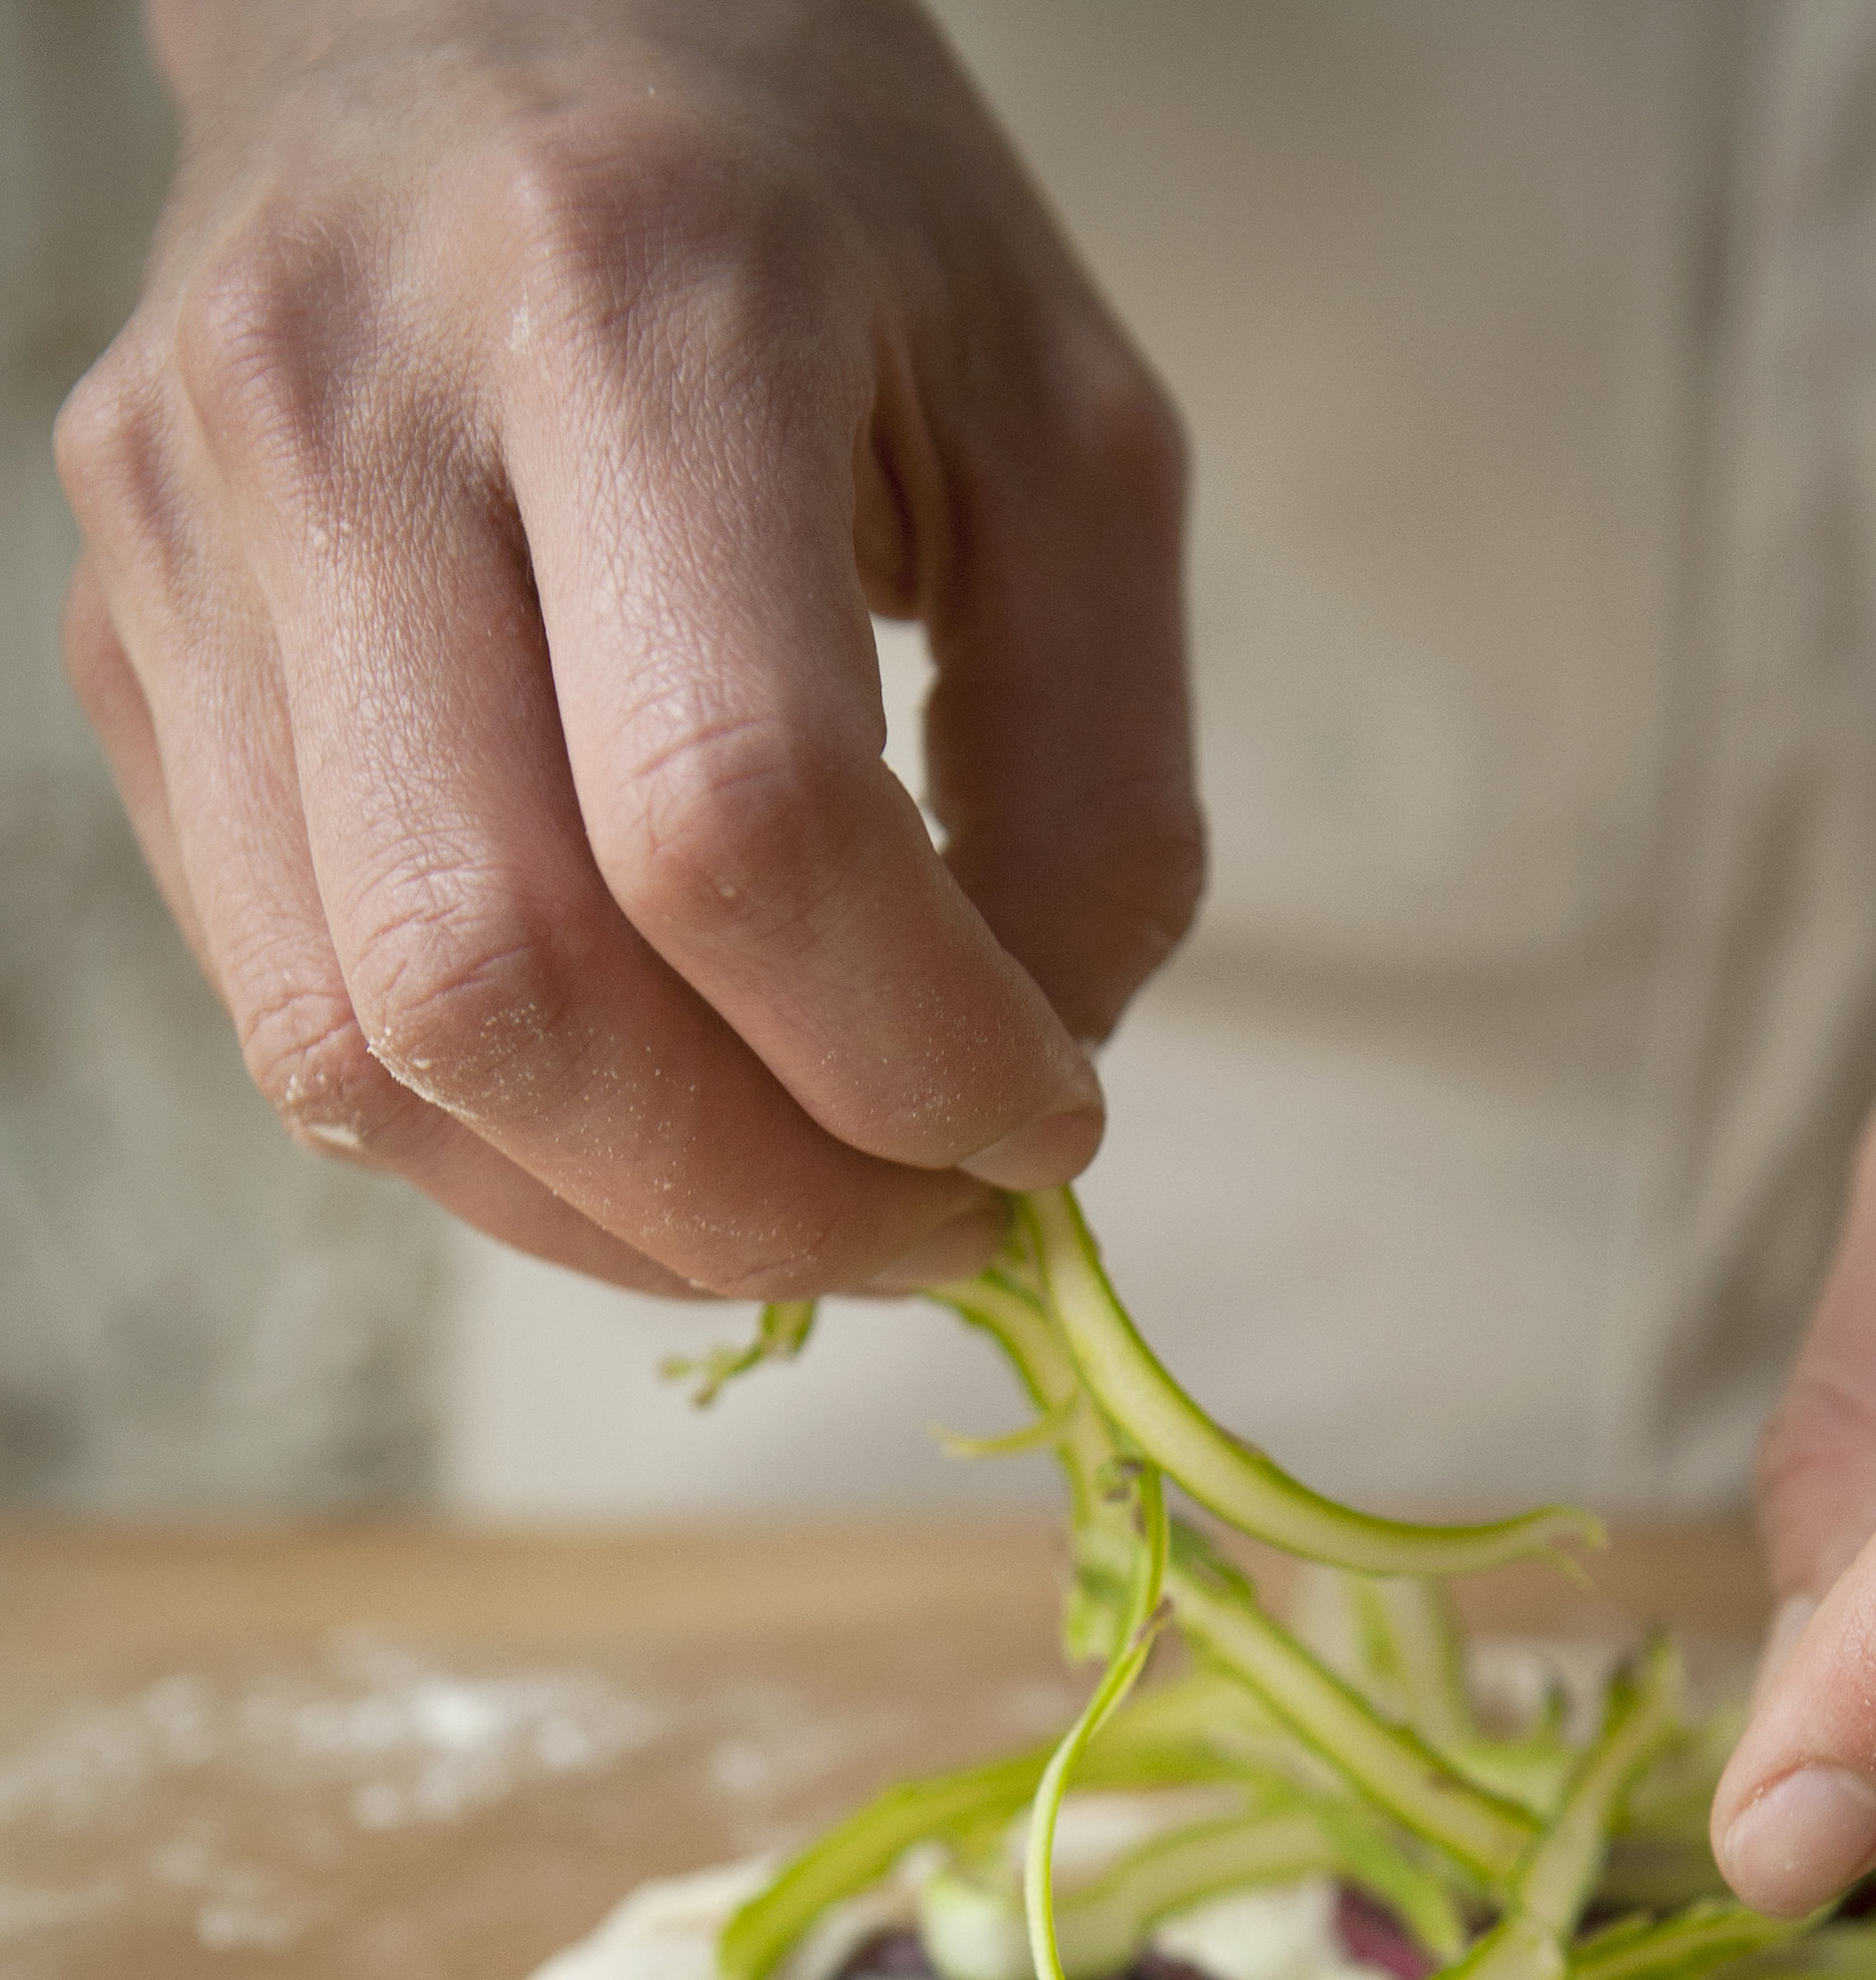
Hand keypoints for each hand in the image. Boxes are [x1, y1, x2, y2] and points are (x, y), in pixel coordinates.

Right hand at [56, 0, 1200, 1296]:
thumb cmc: (815, 210)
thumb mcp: (1068, 429)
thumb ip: (1102, 774)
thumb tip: (1029, 1083)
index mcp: (627, 305)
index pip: (735, 816)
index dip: (913, 1053)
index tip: (1047, 1129)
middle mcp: (347, 419)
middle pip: (504, 984)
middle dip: (753, 1199)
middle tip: (924, 1232)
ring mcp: (193, 543)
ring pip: (362, 1049)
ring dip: (616, 1217)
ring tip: (797, 1204)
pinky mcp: (133, 649)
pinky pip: (293, 1016)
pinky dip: (497, 1147)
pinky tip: (646, 1122)